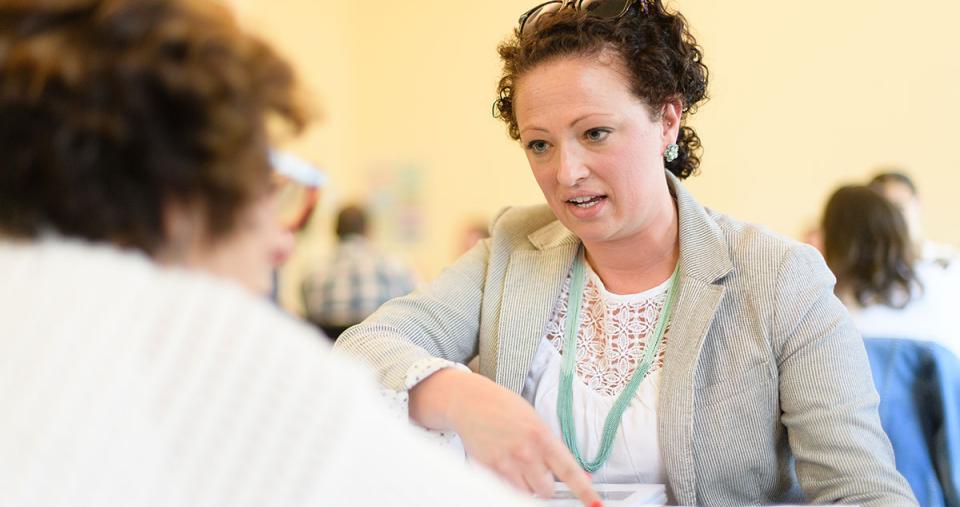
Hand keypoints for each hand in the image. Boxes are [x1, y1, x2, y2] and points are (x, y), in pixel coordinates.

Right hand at [410, 369, 600, 506]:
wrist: (470, 402)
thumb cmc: (503, 408)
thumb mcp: (535, 421)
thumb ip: (554, 448)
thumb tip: (578, 474)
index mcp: (542, 436)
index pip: (569, 471)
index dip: (584, 491)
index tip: (595, 504)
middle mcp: (526, 452)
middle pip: (547, 491)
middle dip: (546, 485)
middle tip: (538, 470)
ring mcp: (506, 463)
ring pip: (527, 494)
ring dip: (528, 486)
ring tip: (519, 466)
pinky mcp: (489, 471)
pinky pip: (506, 490)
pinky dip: (509, 483)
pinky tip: (505, 464)